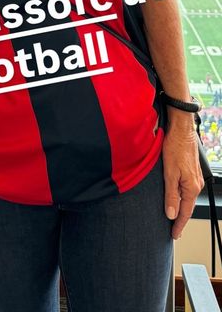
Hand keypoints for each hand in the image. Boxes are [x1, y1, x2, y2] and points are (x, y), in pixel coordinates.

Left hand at [162, 116, 203, 239]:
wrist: (181, 129)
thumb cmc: (175, 147)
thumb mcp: (169, 173)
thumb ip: (170, 195)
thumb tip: (171, 214)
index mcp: (192, 187)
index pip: (185, 212)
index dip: (179, 225)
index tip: (174, 235)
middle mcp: (195, 184)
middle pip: (187, 206)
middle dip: (180, 219)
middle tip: (173, 230)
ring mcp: (194, 177)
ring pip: (186, 197)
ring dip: (180, 207)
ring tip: (172, 217)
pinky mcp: (191, 170)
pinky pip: (186, 189)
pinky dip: (180, 197)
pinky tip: (175, 198)